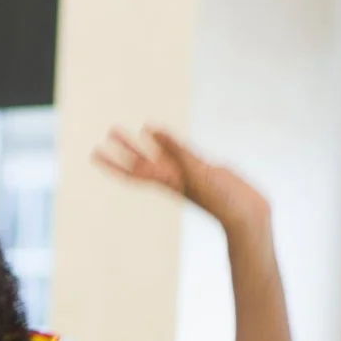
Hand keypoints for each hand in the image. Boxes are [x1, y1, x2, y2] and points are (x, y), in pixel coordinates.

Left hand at [92, 126, 271, 232]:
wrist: (246, 213)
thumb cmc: (221, 199)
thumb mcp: (194, 171)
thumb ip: (174, 150)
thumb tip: (151, 129)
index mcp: (166, 181)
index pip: (132, 171)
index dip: (112, 163)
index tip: (94, 154)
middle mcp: (173, 177)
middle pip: (142, 160)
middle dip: (125, 147)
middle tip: (110, 131)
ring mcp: (188, 173)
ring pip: (162, 155)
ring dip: (147, 143)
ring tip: (138, 127)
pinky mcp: (204, 168)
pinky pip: (182, 153)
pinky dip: (172, 142)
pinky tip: (164, 134)